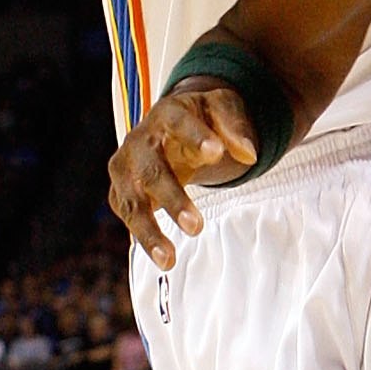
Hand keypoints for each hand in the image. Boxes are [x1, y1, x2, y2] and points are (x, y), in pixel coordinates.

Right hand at [107, 83, 257, 265]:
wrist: (170, 127)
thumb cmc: (201, 119)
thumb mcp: (222, 109)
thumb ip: (235, 127)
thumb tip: (250, 154)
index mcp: (167, 114)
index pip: (179, 122)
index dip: (195, 136)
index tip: (216, 153)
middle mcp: (139, 140)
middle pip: (151, 170)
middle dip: (172, 199)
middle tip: (196, 227)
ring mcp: (125, 168)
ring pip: (132, 201)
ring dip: (149, 232)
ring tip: (169, 260)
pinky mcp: (120, 191)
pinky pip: (128, 216)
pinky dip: (143, 237)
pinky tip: (161, 258)